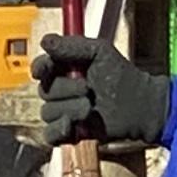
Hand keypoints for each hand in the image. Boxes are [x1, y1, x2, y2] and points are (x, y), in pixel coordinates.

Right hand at [32, 30, 170, 151]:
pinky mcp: (66, 133)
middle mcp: (59, 90)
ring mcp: (62, 112)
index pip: (41, 68)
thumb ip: (72, 47)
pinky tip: (73, 125)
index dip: (40, 68)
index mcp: (64, 68)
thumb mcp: (99, 52)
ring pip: (48, 112)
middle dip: (67, 89)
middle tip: (88, 87)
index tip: (44, 69)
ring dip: (71, 108)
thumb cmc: (120, 74)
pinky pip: (49, 134)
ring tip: (91, 107)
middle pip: (45, 90)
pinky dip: (59, 130)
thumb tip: (45, 41)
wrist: (136, 104)